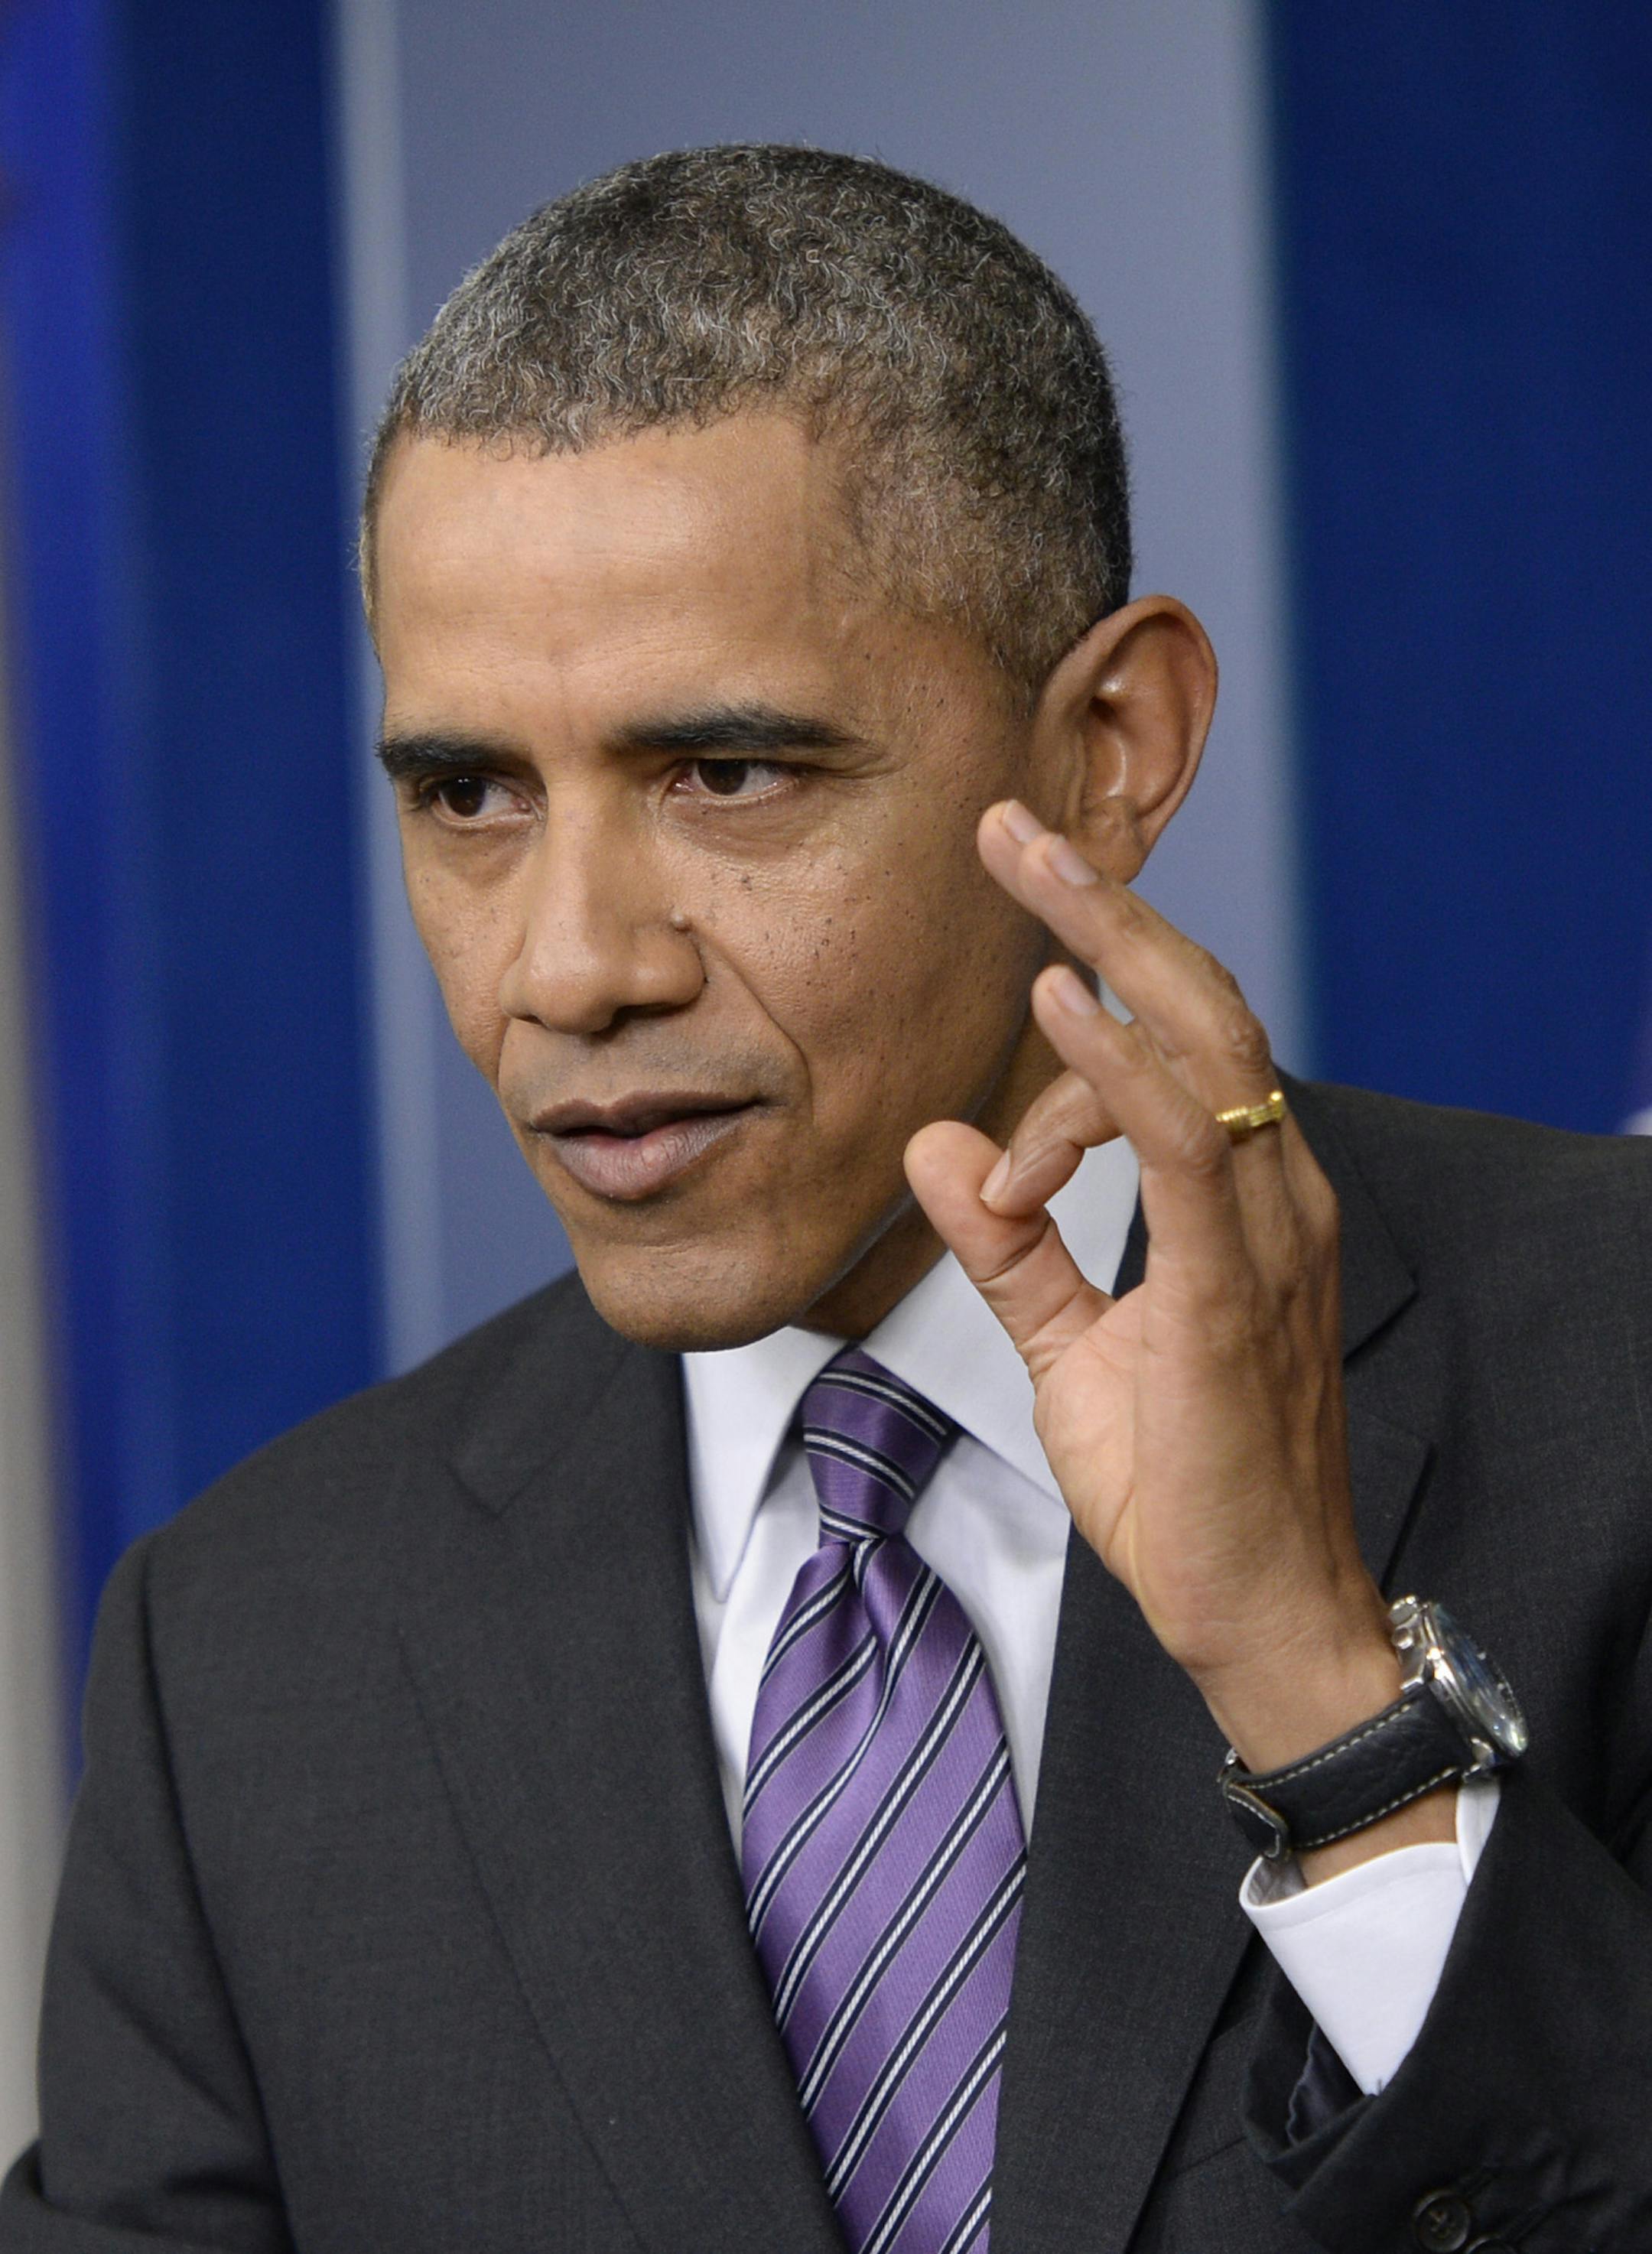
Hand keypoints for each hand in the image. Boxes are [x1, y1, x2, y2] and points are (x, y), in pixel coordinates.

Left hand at [905, 802, 1451, 1876]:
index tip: (993, 1097)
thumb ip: (1014, 1251)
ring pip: (1207, 1041)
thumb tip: (936, 1149)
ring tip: (1027, 857)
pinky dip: (1120, 1063)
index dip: (1071, 1039)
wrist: (1258, 1618)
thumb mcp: (1072, 1351)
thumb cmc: (1185, 1488)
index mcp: (1238, 1201)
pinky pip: (1185, 1143)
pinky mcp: (1236, 1290)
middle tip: (1010, 825)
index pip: (1170, 1056)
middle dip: (1104, 907)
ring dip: (1112, 940)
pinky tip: (1052, 999)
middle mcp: (1268, 1194)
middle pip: (1201, 1006)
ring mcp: (1265, 1235)